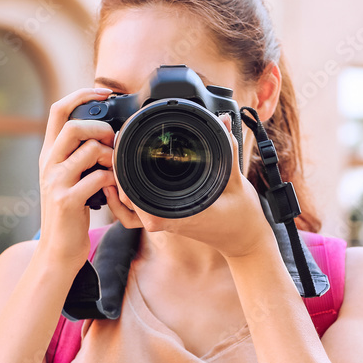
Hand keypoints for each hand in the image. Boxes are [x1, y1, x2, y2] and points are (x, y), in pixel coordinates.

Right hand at [35, 87, 116, 268]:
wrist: (57, 251)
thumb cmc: (70, 213)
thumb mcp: (68, 178)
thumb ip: (78, 155)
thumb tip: (104, 132)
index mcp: (49, 154)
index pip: (57, 110)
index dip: (81, 95)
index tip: (104, 92)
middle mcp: (48, 164)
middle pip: (75, 126)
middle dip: (102, 129)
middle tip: (114, 143)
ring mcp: (56, 182)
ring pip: (90, 149)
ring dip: (111, 156)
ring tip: (116, 169)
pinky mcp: (68, 200)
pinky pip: (98, 177)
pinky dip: (113, 179)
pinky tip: (114, 189)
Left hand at [102, 114, 274, 257]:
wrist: (245, 241)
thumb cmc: (242, 219)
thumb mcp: (237, 182)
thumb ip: (229, 150)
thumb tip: (222, 121)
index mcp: (177, 213)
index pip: (136, 199)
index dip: (123, 176)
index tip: (122, 152)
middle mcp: (166, 219)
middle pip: (126, 199)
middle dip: (118, 173)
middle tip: (117, 145)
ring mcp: (165, 219)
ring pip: (129, 207)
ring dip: (121, 183)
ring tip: (118, 157)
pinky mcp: (168, 216)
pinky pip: (140, 209)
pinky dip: (129, 195)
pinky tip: (125, 176)